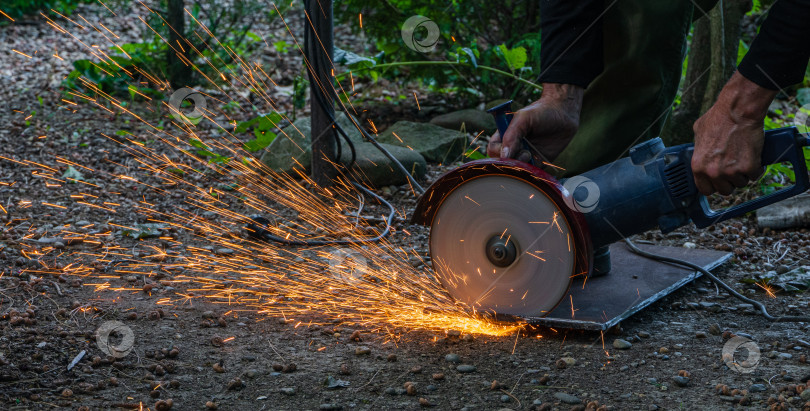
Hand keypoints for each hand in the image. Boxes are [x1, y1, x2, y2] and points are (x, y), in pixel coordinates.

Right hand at [487, 83, 583, 163]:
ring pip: (516, 169)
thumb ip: (511, 135)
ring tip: (531, 154)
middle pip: (503, 162)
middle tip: (524, 152)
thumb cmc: (541, 111)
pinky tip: (537, 160)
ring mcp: (525, 156)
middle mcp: (513, 147)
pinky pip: (530, 173)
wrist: (564, 113)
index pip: (493, 149)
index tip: (510, 149)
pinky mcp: (538, 163)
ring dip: (522, 165)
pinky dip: (531, 171)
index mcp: (505, 135)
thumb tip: (504, 155)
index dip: (499, 152)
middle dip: (511, 160)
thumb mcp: (523, 118)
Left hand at [691, 71, 776, 195]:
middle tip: (733, 168)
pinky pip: (755, 175)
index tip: (718, 181)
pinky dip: (757, 168)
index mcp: (698, 166)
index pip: (704, 190)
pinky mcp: (749, 167)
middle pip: (724, 190)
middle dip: (730, 181)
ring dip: (744, 174)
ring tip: (743, 158)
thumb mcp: (698, 134)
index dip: (713, 185)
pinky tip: (754, 157)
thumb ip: (699, 149)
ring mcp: (731, 171)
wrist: (737, 111)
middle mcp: (713, 172)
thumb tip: (700, 152)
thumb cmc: (718, 118)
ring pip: (741, 183)